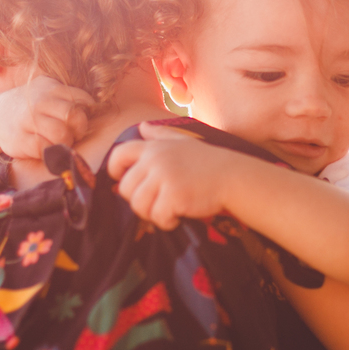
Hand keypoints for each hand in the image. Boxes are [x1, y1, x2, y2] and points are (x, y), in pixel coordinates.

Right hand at [0, 76, 93, 159]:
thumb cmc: (29, 107)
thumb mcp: (46, 91)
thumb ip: (68, 96)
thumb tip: (96, 107)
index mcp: (51, 87)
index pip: (82, 99)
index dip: (86, 113)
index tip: (79, 121)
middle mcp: (40, 101)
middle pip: (74, 116)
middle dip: (78, 129)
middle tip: (73, 134)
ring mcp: (28, 120)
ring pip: (62, 134)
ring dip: (66, 143)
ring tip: (60, 142)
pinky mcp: (20, 140)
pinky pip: (45, 149)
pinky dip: (50, 152)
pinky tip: (46, 148)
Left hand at [105, 122, 236, 229]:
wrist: (233, 176)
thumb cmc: (208, 162)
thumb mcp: (183, 142)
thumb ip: (160, 135)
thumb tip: (143, 127)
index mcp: (154, 147)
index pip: (118, 155)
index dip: (115, 171)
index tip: (126, 181)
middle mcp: (155, 160)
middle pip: (125, 188)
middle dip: (138, 200)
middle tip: (158, 202)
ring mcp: (164, 177)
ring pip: (138, 205)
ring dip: (152, 213)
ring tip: (169, 210)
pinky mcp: (173, 195)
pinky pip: (156, 217)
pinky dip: (166, 222)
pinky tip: (178, 216)